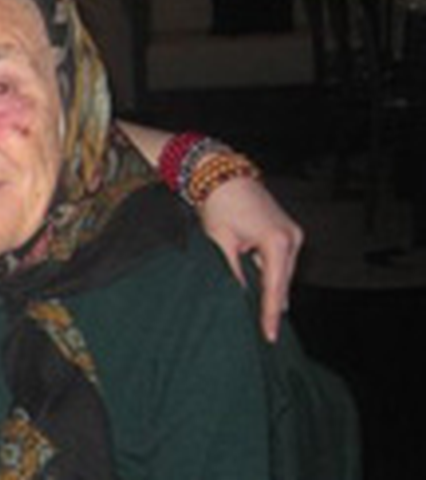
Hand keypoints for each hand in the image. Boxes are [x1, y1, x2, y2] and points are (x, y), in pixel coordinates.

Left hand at [197, 175, 303, 341]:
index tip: (270, 336)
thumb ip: (232, 273)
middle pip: (282, 283)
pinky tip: (263, 293)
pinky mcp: (287, 232)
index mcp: (277, 241)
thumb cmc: (218, 205)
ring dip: (273, 292)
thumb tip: (238, 298)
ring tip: (265, 320)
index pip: (274, 288)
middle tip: (266, 334)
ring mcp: (292, 234)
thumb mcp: (220, 243)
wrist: (221, 174)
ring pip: (283, 274)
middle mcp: (291, 238)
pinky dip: (271, 276)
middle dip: (274, 307)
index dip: (270, 315)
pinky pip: (281, 262)